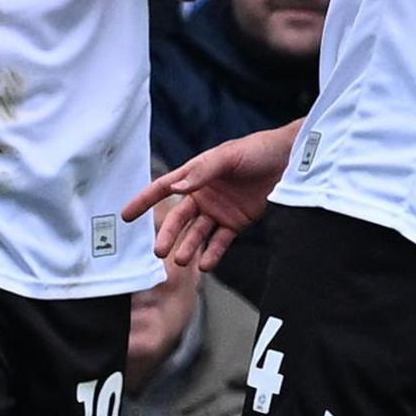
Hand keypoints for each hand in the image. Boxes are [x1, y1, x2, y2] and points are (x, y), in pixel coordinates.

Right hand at [121, 124, 295, 268]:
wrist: (290, 161)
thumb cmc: (256, 150)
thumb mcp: (227, 156)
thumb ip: (202, 172)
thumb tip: (175, 187)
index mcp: (196, 174)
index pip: (163, 188)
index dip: (144, 200)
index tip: (126, 215)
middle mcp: (203, 194)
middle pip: (179, 218)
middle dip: (168, 234)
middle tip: (160, 251)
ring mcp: (219, 210)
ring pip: (197, 233)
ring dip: (188, 247)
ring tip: (181, 261)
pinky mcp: (237, 222)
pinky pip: (221, 241)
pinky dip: (213, 254)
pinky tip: (206, 265)